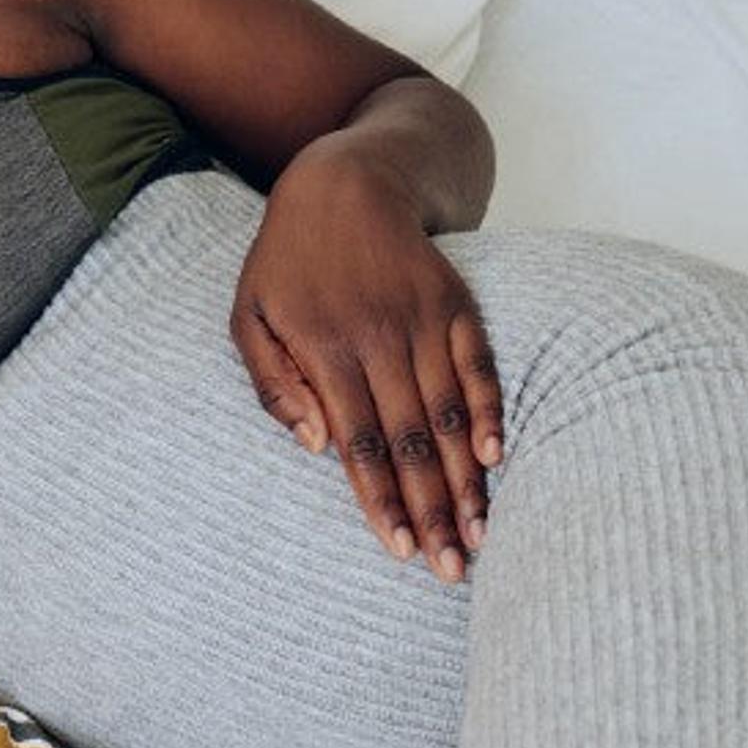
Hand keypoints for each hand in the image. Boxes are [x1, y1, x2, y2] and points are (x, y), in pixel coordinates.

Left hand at [232, 149, 505, 582]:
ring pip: (448, 413)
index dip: (383, 500)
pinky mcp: (454, 304)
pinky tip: (499, 458)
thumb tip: (314, 448)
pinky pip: (477, 365)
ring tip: (481, 534)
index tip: (401, 550)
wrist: (345, 179)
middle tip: (451, 569)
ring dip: (468, 479)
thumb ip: (272, 384)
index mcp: (323, 349)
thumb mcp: (249, 316)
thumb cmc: (286, 262)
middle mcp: (377, 338)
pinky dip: (490, 411)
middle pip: (410, 441)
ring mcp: (421, 319)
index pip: (359, 443)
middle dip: (434, 510)